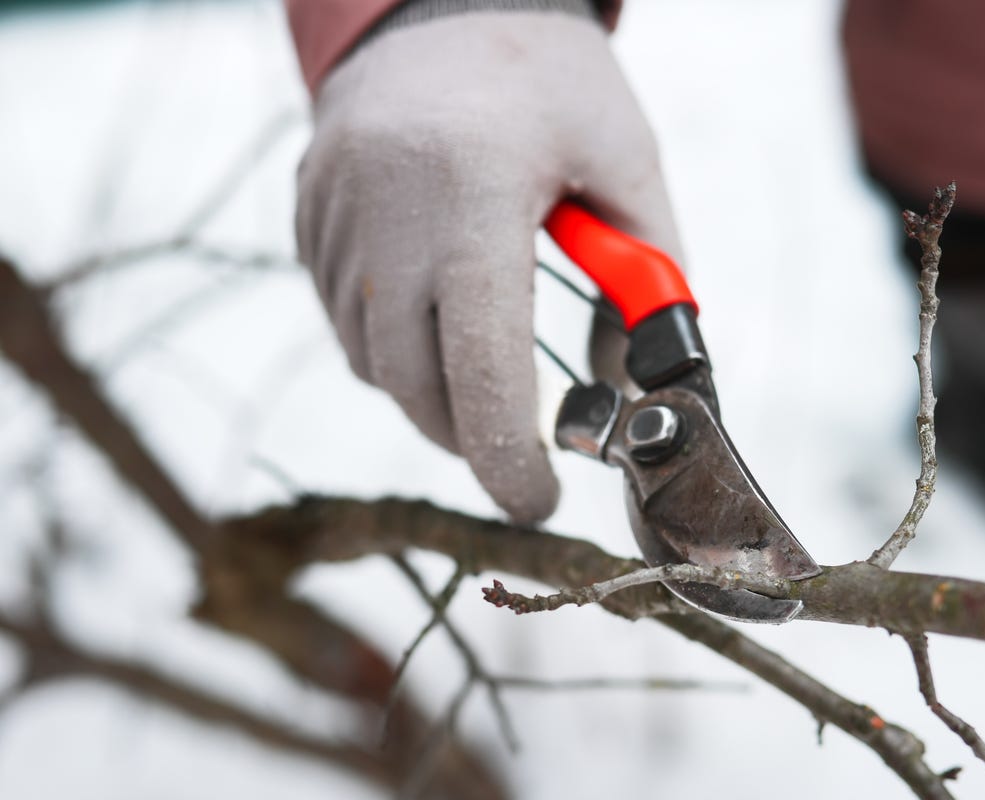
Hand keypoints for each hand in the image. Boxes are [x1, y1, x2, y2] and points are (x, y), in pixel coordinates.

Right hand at [296, 10, 681, 522]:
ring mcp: (333, 215)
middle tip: (516, 443)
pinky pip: (344, 323)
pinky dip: (392, 348)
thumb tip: (631, 386)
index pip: (480, 361)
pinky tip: (431, 311)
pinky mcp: (307, 219)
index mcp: (473, 193)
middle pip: (415, 385)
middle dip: (470, 436)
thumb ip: (646, 281)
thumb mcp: (626, 164)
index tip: (535, 501)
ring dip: (431, 394)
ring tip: (478, 362)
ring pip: (373, 364)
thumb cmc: (549, 83)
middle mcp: (385, 210)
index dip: (507, 452)